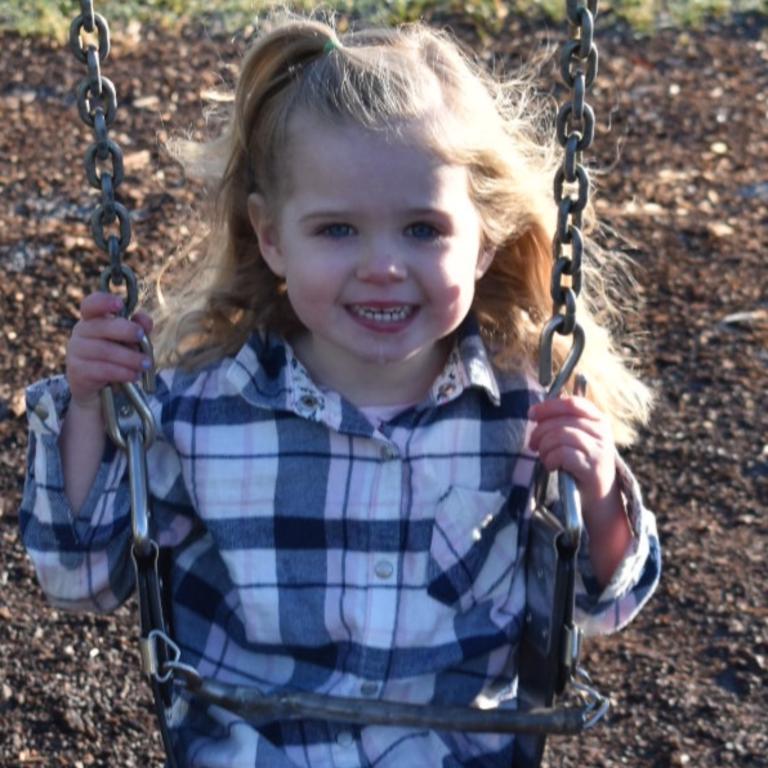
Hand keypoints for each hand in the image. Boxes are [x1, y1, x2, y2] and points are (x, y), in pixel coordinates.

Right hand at [66, 292, 153, 410]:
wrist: (98, 389)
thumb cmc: (116, 357)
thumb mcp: (131, 341)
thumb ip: (139, 329)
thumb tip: (144, 321)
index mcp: (93, 319)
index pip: (91, 305)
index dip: (103, 302)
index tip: (119, 303)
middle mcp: (80, 332)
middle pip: (101, 326)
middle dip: (125, 330)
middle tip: (142, 336)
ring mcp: (76, 351)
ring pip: (104, 350)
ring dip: (129, 357)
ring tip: (145, 364)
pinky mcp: (77, 371)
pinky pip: (102, 370)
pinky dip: (122, 372)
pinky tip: (134, 375)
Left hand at [528, 395, 617, 513]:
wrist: (600, 496)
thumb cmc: (583, 463)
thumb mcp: (576, 438)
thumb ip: (562, 423)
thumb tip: (538, 411)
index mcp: (598, 419)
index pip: (572, 403)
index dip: (549, 407)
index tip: (531, 414)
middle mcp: (602, 431)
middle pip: (562, 421)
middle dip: (540, 431)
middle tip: (532, 444)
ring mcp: (599, 449)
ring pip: (561, 436)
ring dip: (545, 447)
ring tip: (544, 456)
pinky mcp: (593, 467)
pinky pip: (563, 455)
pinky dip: (551, 459)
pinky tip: (551, 466)